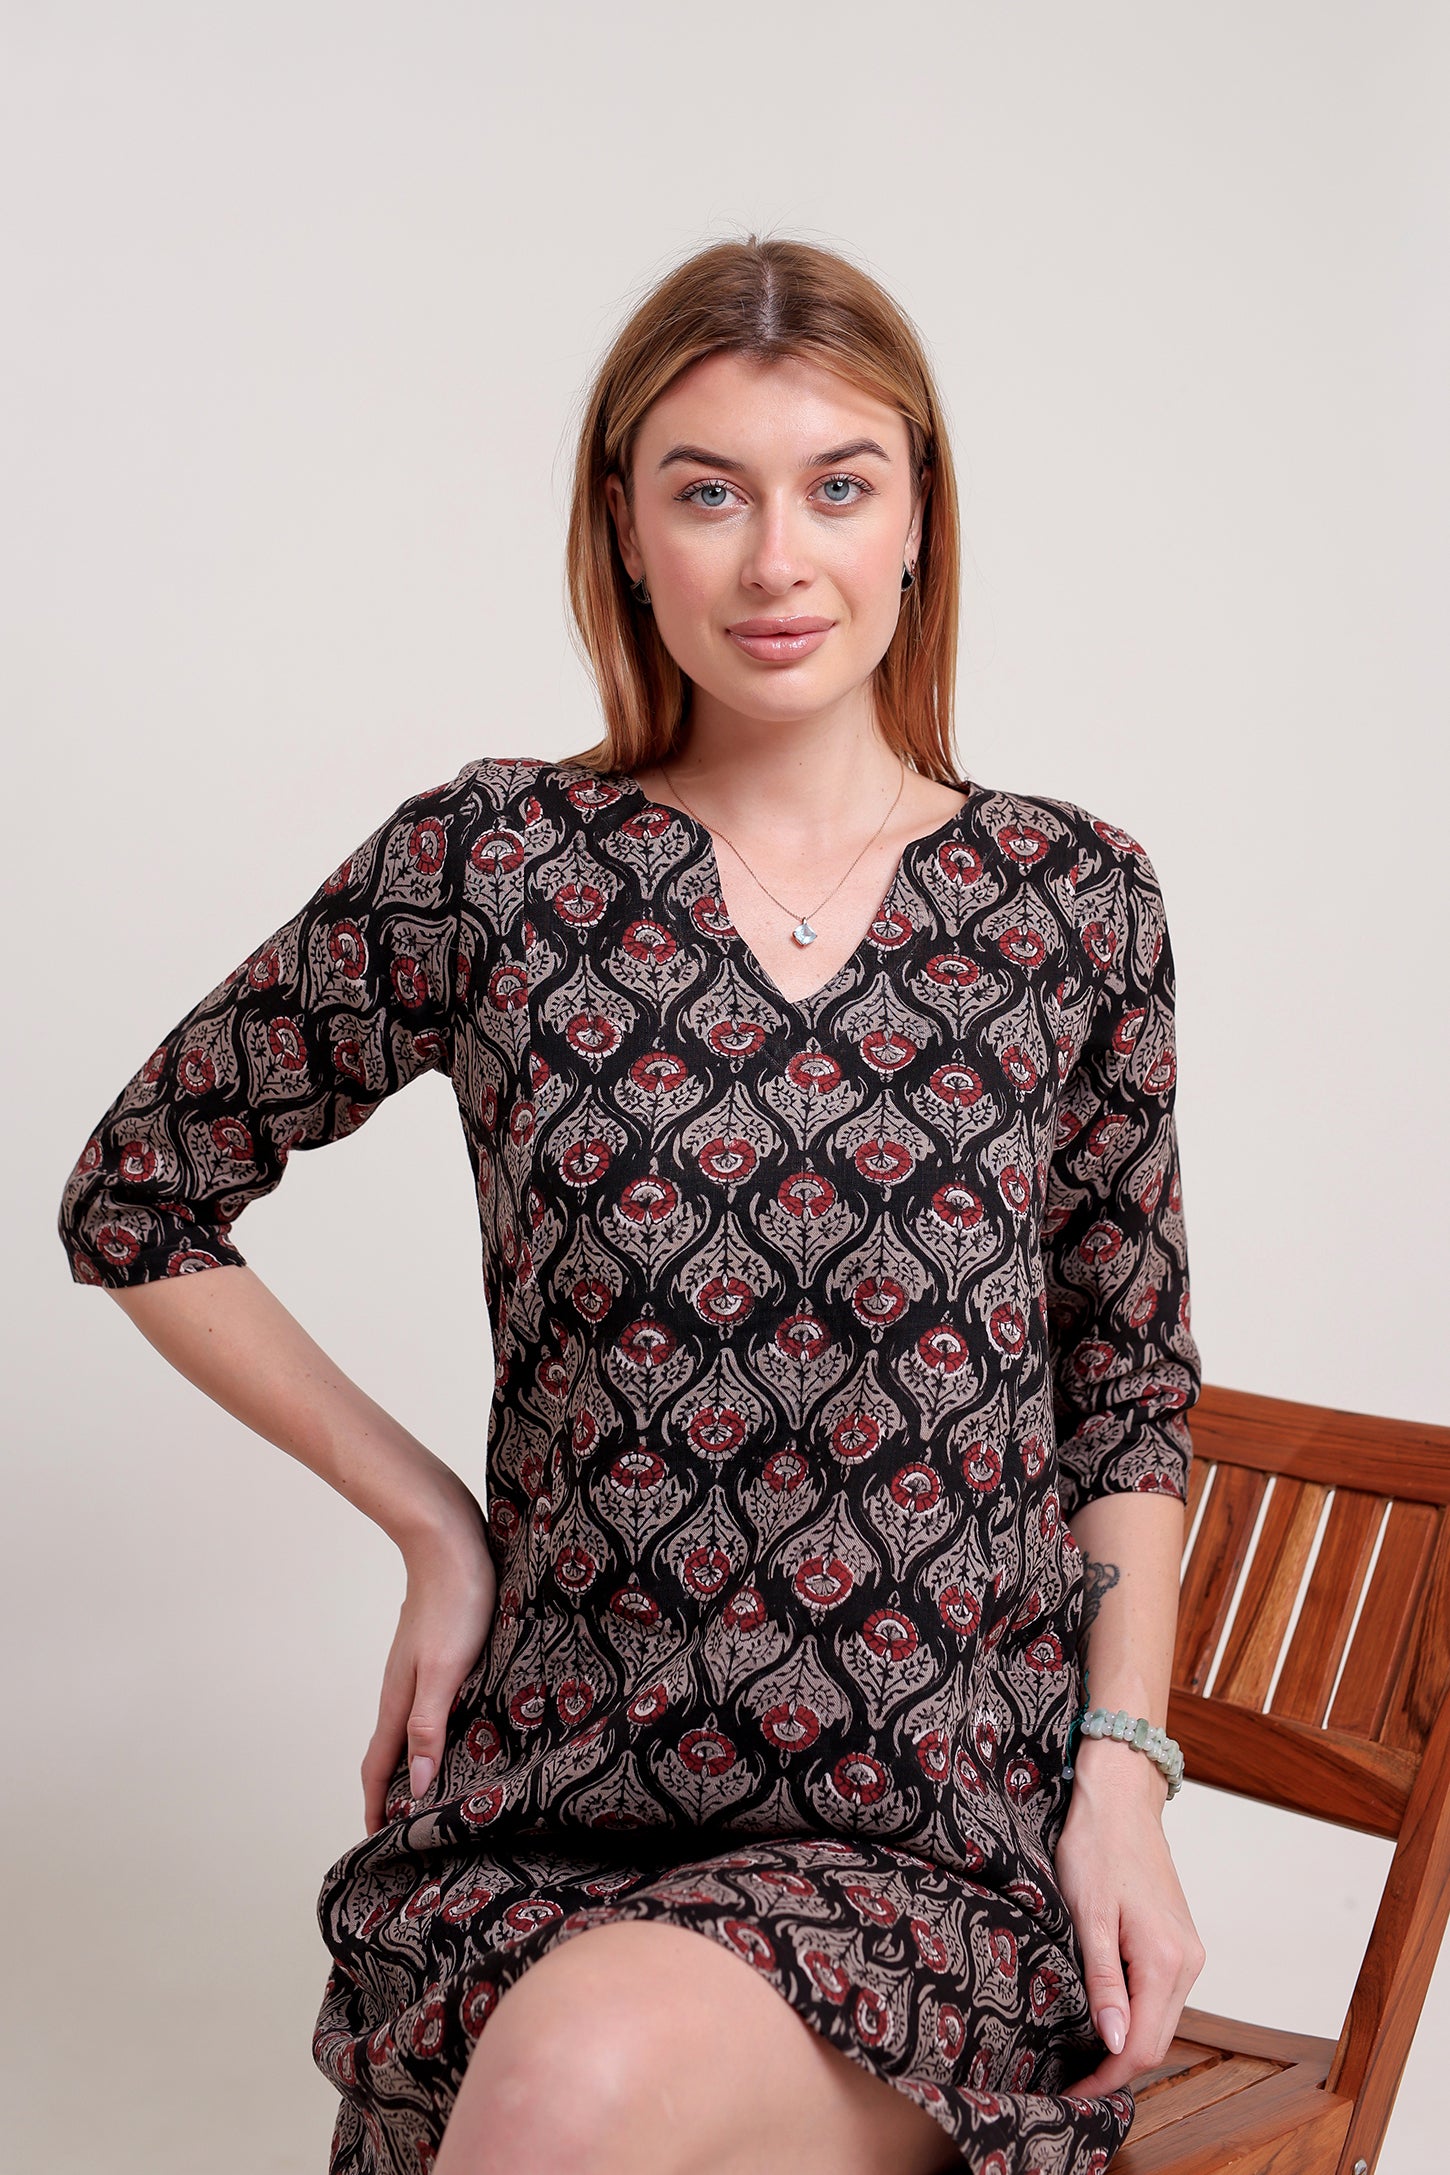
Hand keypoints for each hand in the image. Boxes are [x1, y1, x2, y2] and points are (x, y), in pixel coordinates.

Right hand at [360, 1490, 496, 1834]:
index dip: (377, 1806)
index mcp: (400, 1699)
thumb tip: (416, 1786)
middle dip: (391, 1792)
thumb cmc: (454, 1602)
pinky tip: (456, 1728)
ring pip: (409, 1726)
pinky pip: (427, 1702)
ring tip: (430, 1790)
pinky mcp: (435, 1649)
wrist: (447, 1539)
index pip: (379, 1766)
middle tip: (405, 1828)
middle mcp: (402, 1687)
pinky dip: (431, 1729)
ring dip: (413, 1762)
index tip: (377, 1842)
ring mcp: (416, 1667)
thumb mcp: (446, 1669)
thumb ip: (429, 1725)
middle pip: (389, 1751)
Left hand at [1054, 1734, 1205, 2097]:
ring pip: (1160, 2020)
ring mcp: (1188, 1953)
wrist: (1121, 1798)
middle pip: (1156, 2041)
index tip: (1070, 2093)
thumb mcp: (1087, 1914)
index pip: (1142, 2045)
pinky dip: (1134, 2016)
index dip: (1106, 2078)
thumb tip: (1114, 2043)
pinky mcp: (1179, 1943)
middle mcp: (1188, 1962)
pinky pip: (1160, 1996)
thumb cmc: (1097, 1846)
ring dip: (1124, 2044)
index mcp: (1166, 1960)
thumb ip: (1104, 1981)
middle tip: (1068, 2083)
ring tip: (1079, 2057)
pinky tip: (1104, 2018)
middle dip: (1115, 2069)